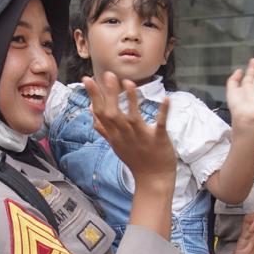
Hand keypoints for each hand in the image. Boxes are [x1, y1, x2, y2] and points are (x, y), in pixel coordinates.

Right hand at [82, 71, 176, 188]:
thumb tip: (90, 111)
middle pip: (113, 114)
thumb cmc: (135, 159)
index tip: (88, 78)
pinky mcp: (158, 140)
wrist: (153, 179)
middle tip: (108, 74)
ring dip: (131, 100)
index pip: (100, 113)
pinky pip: (160, 125)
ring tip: (129, 82)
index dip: (94, 96)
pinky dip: (163, 113)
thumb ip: (103, 127)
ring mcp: (141, 137)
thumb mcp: (115, 144)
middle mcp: (125, 135)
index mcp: (114, 135)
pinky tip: (166, 99)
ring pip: (133, 118)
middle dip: (110, 94)